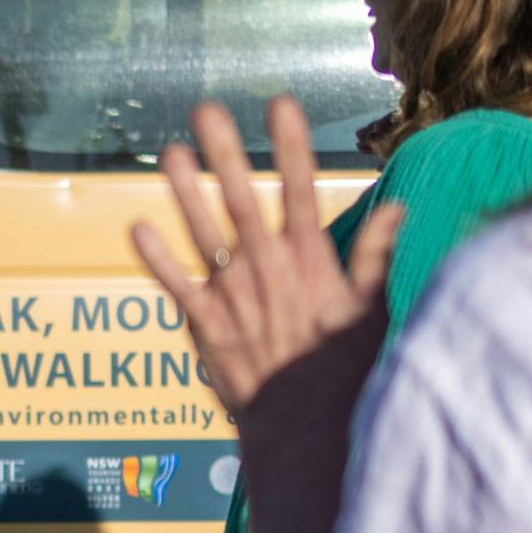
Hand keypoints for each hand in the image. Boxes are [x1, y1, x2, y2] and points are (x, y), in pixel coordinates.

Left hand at [129, 97, 402, 413]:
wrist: (305, 429)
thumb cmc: (342, 371)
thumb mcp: (371, 311)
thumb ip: (376, 256)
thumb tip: (394, 208)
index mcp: (311, 261)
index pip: (302, 190)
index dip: (290, 146)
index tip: (280, 103)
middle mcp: (269, 269)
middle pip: (244, 200)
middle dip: (227, 153)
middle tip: (206, 110)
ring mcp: (234, 295)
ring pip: (204, 232)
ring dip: (185, 192)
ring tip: (170, 152)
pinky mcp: (206, 324)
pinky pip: (176, 285)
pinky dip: (156, 258)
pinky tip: (137, 227)